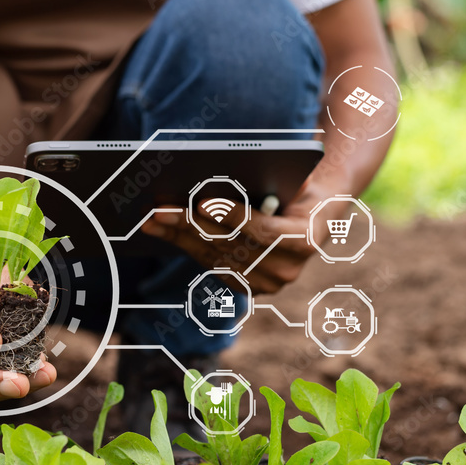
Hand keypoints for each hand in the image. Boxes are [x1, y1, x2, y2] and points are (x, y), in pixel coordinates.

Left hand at [140, 196, 323, 294]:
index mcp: (304, 241)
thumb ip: (268, 182)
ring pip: (214, 257)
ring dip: (179, 237)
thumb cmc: (298, 188)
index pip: (264, 231)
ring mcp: (267, 284)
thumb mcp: (293, 180)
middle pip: (231, 246)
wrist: (313, 218)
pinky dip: (186, 246)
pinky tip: (164, 231)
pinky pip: (211, 265)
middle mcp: (286, 270)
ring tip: (152, 220)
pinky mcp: (248, 287)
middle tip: (160, 210)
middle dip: (191, 225)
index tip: (202, 203)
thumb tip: (222, 177)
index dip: (232, 218)